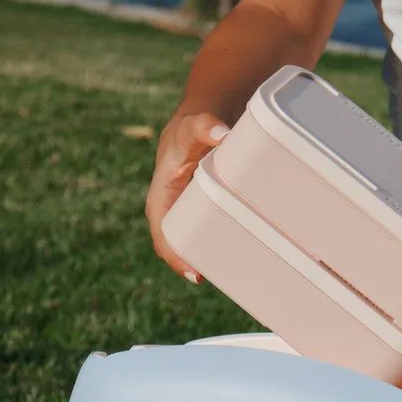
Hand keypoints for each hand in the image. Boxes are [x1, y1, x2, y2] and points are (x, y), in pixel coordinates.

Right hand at [145, 112, 229, 282]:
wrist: (201, 122)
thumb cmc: (191, 127)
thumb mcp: (193, 125)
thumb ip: (204, 126)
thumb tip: (220, 132)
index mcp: (162, 198)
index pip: (164, 235)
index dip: (176, 257)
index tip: (195, 273)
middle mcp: (172, 211)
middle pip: (179, 247)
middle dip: (194, 265)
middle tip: (219, 280)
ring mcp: (188, 214)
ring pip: (195, 244)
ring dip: (208, 259)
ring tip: (231, 276)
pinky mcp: (204, 213)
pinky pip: (209, 235)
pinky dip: (220, 247)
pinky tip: (239, 258)